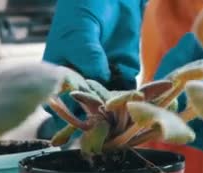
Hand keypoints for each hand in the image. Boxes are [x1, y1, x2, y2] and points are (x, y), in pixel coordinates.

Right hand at [39, 0, 145, 140]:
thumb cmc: (84, 5)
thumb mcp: (80, 30)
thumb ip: (88, 55)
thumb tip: (98, 79)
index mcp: (60, 70)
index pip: (63, 100)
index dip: (71, 115)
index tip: (84, 125)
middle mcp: (81, 79)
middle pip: (88, 107)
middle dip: (99, 119)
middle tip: (110, 130)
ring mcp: (104, 76)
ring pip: (110, 102)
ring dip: (119, 113)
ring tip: (127, 122)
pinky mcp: (125, 71)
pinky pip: (130, 90)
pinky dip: (136, 99)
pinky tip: (142, 107)